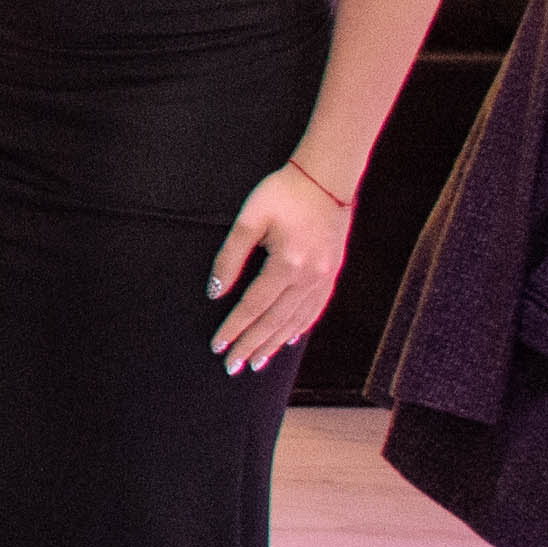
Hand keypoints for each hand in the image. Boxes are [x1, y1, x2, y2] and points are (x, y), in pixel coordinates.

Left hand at [207, 161, 350, 376]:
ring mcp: (325, 277)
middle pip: (275, 321)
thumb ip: (229, 257)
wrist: (326, 179)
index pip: (253, 306)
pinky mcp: (332, 273)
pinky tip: (289, 339)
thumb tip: (215, 292)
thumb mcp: (248, 219)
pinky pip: (315, 309)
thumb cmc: (283, 194)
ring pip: (297, 320)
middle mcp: (309, 277)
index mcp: (287, 264)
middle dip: (251, 345)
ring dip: (275, 343)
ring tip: (257, 362)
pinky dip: (300, 327)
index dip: (233, 328)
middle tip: (232, 367)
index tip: (217, 346)